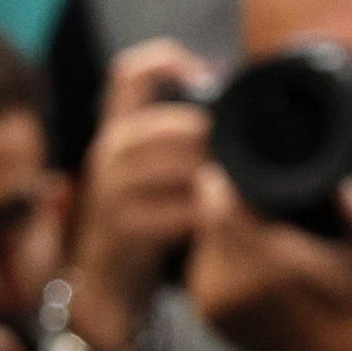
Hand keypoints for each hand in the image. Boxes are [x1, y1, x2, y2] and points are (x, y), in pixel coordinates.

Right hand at [61, 41, 216, 345]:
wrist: (104, 289)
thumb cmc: (144, 224)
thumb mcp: (154, 173)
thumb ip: (186, 141)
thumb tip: (241, 108)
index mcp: (120, 130)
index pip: (131, 72)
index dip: (172, 61)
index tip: (210, 80)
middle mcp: (110, 151)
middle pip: (177, 122)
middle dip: (219, 141)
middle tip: (247, 160)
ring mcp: (113, 190)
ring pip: (184, 162)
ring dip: (220, 176)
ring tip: (239, 191)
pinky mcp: (124, 228)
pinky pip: (182, 210)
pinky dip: (211, 214)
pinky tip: (223, 222)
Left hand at [186, 163, 351, 350]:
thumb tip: (344, 187)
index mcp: (268, 263)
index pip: (219, 203)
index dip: (233, 181)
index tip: (256, 174)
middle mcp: (229, 282)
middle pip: (208, 217)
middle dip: (228, 201)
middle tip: (255, 190)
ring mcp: (211, 300)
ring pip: (203, 240)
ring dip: (223, 227)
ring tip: (257, 221)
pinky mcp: (204, 311)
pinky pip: (203, 264)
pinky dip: (220, 253)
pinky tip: (250, 251)